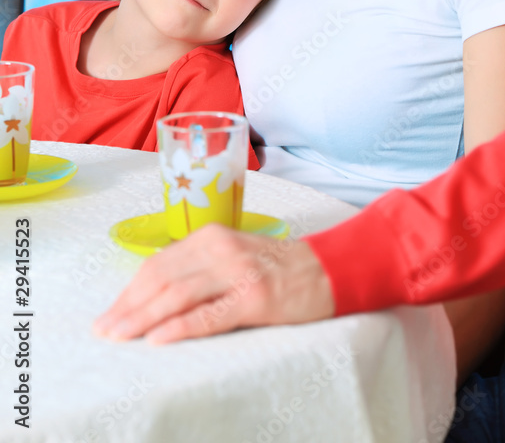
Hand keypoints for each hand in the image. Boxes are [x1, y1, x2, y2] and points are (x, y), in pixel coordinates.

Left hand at [93, 224, 334, 343]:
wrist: (328, 269)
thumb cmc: (276, 268)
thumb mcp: (233, 256)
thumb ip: (198, 268)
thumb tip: (154, 295)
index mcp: (211, 237)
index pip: (158, 264)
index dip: (129, 291)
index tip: (109, 314)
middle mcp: (221, 249)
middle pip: (161, 278)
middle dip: (128, 307)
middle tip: (104, 330)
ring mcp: (239, 272)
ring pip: (178, 294)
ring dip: (143, 318)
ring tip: (121, 337)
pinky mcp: (256, 298)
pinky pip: (210, 314)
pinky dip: (180, 326)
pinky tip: (159, 339)